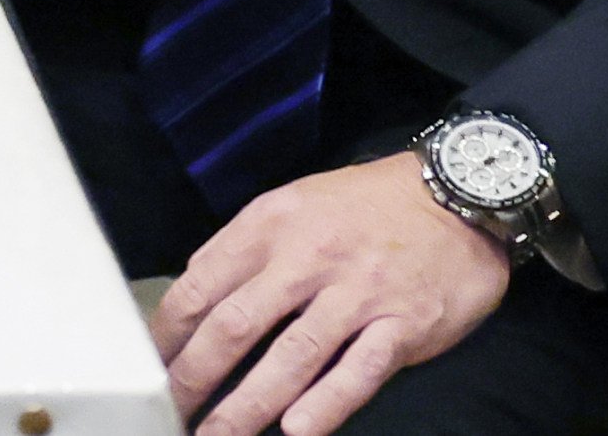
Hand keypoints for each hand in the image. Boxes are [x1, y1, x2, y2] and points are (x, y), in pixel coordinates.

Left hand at [152, 153, 510, 434]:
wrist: (457, 194)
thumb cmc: (364, 205)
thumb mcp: (291, 205)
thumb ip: (244, 248)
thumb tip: (195, 292)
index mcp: (269, 226)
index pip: (201, 284)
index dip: (169, 332)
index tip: (150, 365)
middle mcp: (307, 259)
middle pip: (235, 326)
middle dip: (195, 376)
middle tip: (172, 409)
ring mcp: (357, 294)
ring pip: (291, 357)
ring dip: (247, 406)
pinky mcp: (404, 325)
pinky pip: (359, 371)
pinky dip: (326, 405)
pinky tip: (296, 430)